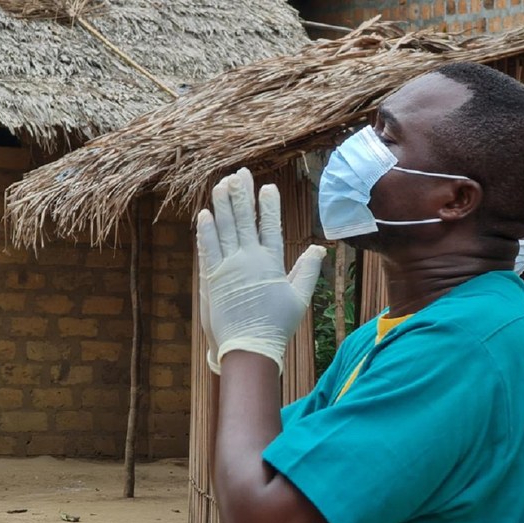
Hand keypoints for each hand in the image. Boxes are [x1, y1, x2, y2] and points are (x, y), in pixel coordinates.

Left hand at [195, 167, 325, 373]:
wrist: (249, 346)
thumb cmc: (276, 326)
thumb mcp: (299, 298)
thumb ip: (308, 271)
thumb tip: (319, 249)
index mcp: (271, 263)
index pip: (271, 226)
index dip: (269, 205)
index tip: (268, 187)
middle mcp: (249, 259)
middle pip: (244, 219)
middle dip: (242, 194)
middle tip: (240, 173)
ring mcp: (228, 267)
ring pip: (224, 228)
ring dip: (222, 204)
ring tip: (221, 184)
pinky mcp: (211, 277)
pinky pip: (208, 248)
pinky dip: (206, 230)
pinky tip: (204, 214)